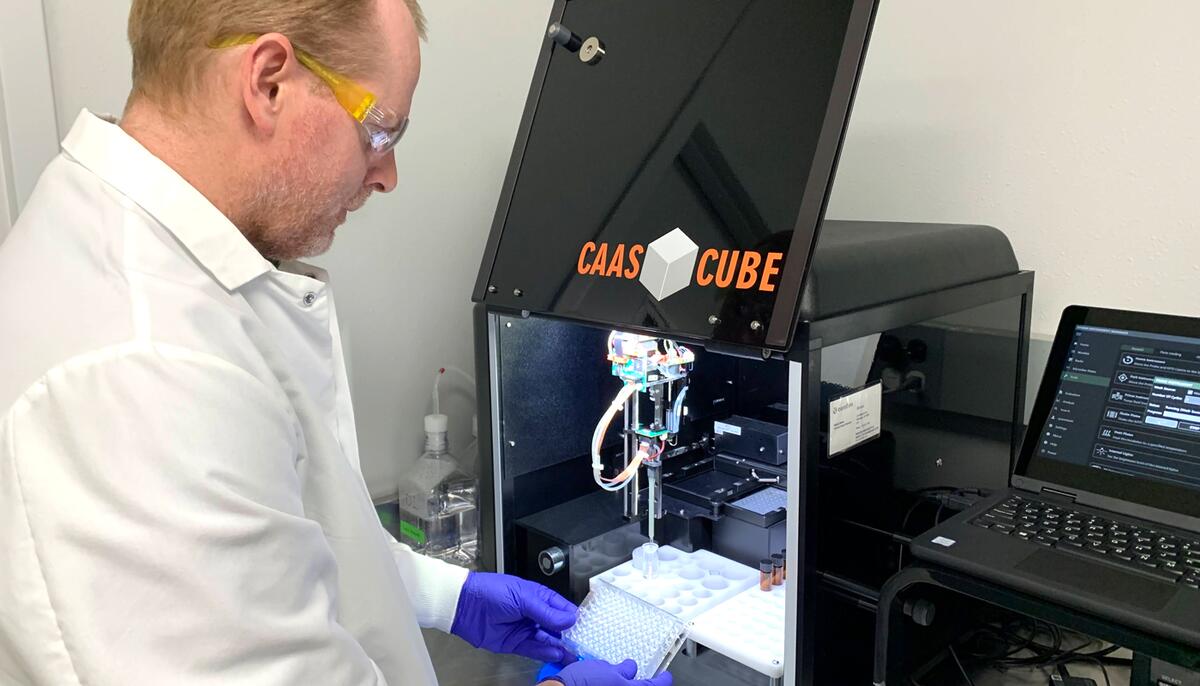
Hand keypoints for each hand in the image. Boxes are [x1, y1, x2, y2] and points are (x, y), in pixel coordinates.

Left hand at [450, 572, 577, 662]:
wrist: (464, 604)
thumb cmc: (491, 591)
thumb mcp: (523, 597)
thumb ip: (546, 612)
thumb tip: (569, 619)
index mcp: (538, 597)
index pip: (563, 608)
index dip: (575, 618)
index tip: (587, 627)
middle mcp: (534, 613)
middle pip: (557, 627)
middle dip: (570, 635)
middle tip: (584, 644)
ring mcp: (525, 629)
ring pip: (547, 640)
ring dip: (560, 647)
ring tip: (573, 653)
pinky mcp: (515, 643)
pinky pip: (534, 650)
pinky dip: (545, 652)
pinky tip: (556, 653)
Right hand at [543, 659, 672, 685]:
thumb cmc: (580, 682)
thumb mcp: (603, 668)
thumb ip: (622, 670)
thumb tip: (630, 668)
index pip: (657, 685)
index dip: (663, 680)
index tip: (666, 675)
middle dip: (641, 683)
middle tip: (636, 677)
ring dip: (625, 684)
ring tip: (613, 680)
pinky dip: (613, 684)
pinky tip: (602, 683)